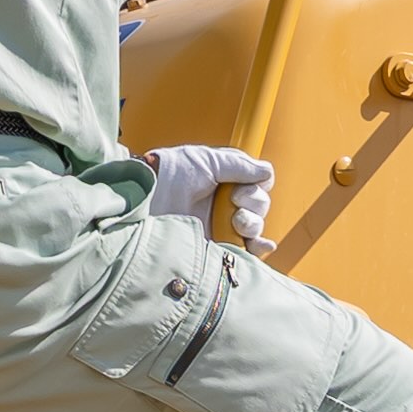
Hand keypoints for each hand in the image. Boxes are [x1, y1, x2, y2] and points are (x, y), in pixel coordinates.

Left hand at [145, 143, 274, 237]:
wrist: (145, 200)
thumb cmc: (169, 175)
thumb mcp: (205, 160)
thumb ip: (239, 165)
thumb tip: (267, 173)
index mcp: (225, 179)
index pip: (258, 184)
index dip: (257, 186)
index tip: (239, 187)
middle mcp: (225, 202)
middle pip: (261, 205)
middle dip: (254, 204)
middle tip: (233, 202)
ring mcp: (221, 225)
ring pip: (256, 226)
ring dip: (253, 224)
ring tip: (236, 222)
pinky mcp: (216, 245)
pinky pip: (247, 251)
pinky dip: (259, 248)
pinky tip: (262, 245)